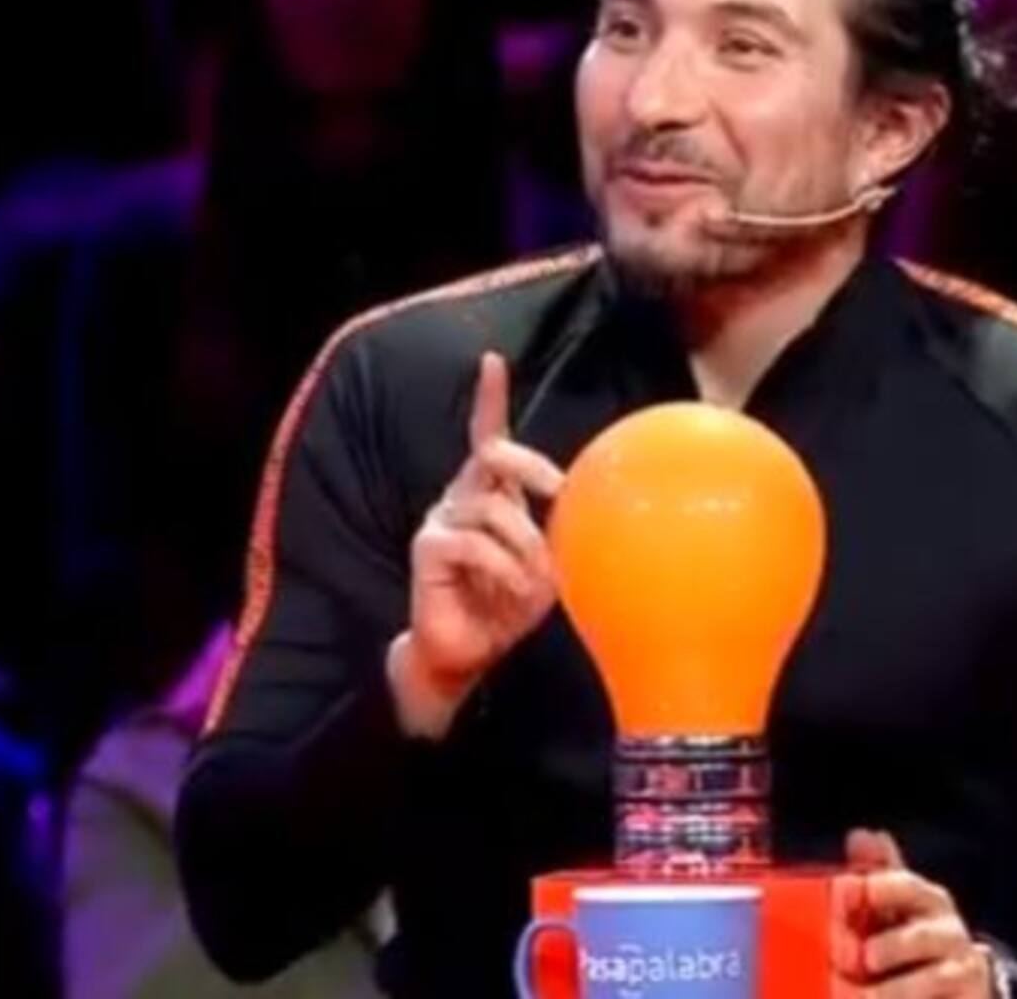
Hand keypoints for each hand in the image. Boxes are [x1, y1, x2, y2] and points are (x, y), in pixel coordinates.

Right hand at [389, 352, 563, 736]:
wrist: (467, 655)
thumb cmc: (508, 608)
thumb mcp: (547, 567)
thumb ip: (558, 533)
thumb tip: (588, 507)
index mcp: (489, 495)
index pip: (487, 436)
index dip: (489, 399)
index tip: (493, 361)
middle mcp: (461, 498)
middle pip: (493, 453)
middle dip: (531, 466)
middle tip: (558, 494)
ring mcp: (441, 520)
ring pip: (493, 508)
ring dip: (526, 549)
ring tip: (537, 585)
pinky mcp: (428, 549)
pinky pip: (473, 543)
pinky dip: (502, 569)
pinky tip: (509, 592)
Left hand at [832, 828, 993, 997]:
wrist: (958, 987)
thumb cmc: (910, 937)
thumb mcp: (892, 905)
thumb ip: (874, 872)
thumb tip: (861, 834)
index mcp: (927, 899)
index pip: (907, 887)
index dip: (882, 888)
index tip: (856, 892)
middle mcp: (950, 931)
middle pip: (919, 937)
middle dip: (888, 948)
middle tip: (859, 958)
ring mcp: (963, 970)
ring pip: (930, 979)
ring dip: (893, 990)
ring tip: (864, 998)